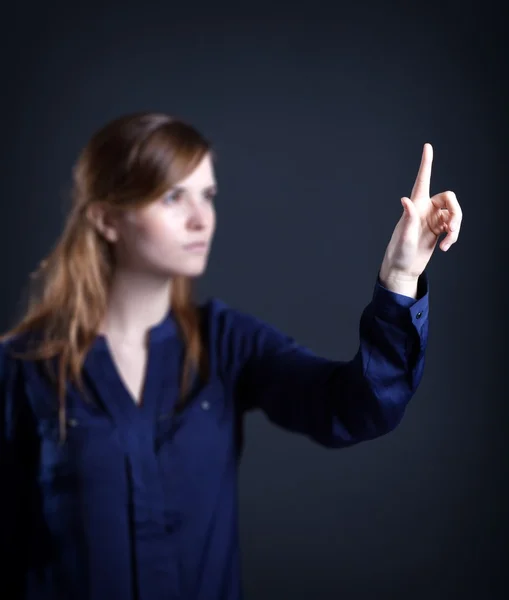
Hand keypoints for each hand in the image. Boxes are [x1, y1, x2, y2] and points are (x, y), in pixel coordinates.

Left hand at [380, 143, 462, 281]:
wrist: (403, 269)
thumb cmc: (399, 253)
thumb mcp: (404, 236)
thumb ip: (408, 218)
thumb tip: (405, 200)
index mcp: (415, 206)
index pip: (422, 180)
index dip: (426, 163)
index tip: (428, 146)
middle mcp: (425, 209)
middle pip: (449, 198)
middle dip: (456, 212)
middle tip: (451, 228)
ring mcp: (433, 219)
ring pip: (455, 213)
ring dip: (456, 227)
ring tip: (448, 241)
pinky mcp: (438, 230)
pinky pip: (453, 227)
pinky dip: (453, 236)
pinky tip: (445, 247)